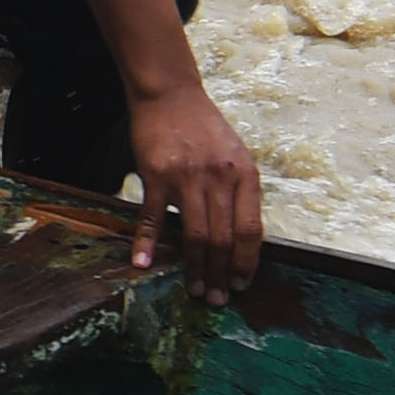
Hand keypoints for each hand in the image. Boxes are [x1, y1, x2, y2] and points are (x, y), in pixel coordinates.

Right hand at [124, 77, 262, 298]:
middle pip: (223, 239)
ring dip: (196, 268)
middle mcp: (220, 178)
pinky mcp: (156, 176)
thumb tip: (240, 239)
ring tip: (196, 289)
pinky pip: (153, 218)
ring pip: (195, 235)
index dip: (247, 262)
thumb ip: (239, 192)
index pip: (251, 230)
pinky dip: (148, 244)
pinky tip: (143, 264)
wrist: (170, 96)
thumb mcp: (235, 155)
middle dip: (222, 274)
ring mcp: (187, 177)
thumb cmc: (204, 128)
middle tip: (217, 298)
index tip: (243, 284)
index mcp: (245, 174)